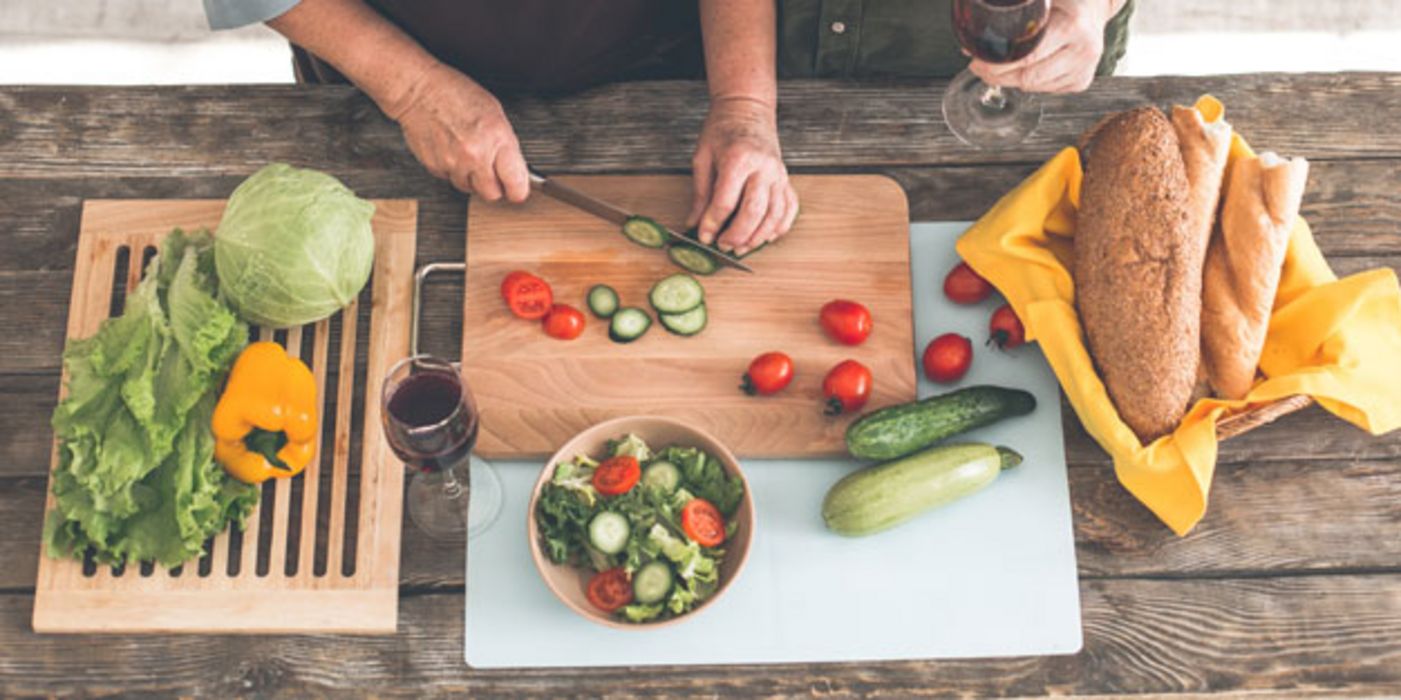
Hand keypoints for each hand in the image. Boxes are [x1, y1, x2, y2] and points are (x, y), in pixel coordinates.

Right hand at [388, 62, 529, 201]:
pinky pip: (451, 179)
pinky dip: (453, 170)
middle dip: (494, 185)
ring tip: (467, 153)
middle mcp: (476, 154)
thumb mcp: (495, 113)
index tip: (517, 188)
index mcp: (497, 138)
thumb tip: (515, 170)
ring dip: (472, 178)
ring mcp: (453, 163)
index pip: (516, 185)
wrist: (419, 91)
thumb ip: (506, 145)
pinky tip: (452, 151)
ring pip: (470, 189)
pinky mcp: (435, 167)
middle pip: (492, 194)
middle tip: (491, 170)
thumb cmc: (456, 95)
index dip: (518, 189)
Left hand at [686, 96, 797, 254]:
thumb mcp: (702, 157)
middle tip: (723, 246)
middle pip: (753, 212)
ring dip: (758, 236)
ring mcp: (778, 174)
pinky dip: (780, 226)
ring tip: (742, 248)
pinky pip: (789, 208)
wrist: (747, 108)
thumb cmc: (722, 129)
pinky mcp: (786, 178)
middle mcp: (763, 168)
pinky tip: (767, 237)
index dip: (712, 224)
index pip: (725, 201)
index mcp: (738, 159)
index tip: (703, 236)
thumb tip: (694, 223)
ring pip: (774, 214)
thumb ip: (700, 193)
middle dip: (737, 235)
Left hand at [968, 0, 1110, 93]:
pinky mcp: (1081, 82)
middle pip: (1028, 78)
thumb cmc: (1062, 0)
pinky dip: (1029, 81)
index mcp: (1073, 27)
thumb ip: (1011, 11)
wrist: (1093, 7)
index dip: (997, 64)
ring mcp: (1084, 69)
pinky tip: (1026, 66)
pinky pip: (1044, 89)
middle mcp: (1083, 51)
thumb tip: (968, 41)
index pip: (1028, 57)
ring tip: (1001, 65)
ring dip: (1012, 79)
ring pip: (1034, 87)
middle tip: (979, 66)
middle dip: (998, 75)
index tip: (977, 61)